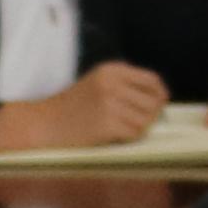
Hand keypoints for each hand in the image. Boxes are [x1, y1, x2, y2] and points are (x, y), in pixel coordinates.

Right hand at [0, 62, 170, 152]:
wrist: (43, 123)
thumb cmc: (74, 106)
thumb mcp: (99, 83)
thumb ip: (127, 85)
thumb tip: (163, 97)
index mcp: (112, 70)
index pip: (153, 81)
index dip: (159, 95)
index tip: (157, 105)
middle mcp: (112, 83)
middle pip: (154, 103)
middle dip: (149, 115)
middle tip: (131, 121)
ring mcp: (110, 103)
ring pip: (147, 120)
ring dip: (137, 128)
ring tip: (118, 127)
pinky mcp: (107, 124)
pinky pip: (134, 134)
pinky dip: (127, 137)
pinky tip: (111, 135)